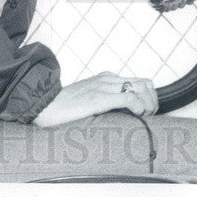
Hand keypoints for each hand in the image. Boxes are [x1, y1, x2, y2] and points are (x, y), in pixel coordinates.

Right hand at [32, 71, 157, 128]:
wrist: (43, 104)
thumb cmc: (62, 107)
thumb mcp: (87, 100)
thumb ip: (101, 101)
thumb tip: (116, 116)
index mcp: (106, 78)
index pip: (140, 81)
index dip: (149, 97)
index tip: (147, 112)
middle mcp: (108, 79)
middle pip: (146, 83)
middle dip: (153, 101)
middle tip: (149, 117)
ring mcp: (104, 87)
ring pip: (141, 89)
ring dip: (149, 104)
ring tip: (144, 118)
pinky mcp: (100, 98)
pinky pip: (129, 98)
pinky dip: (139, 107)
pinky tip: (136, 116)